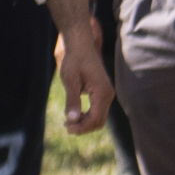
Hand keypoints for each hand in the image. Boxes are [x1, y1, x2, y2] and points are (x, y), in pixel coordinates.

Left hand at [54, 17, 112, 132]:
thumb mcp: (70, 81)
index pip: (95, 119)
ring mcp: (107, 94)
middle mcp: (108, 95)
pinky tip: (74, 113)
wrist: (81, 46)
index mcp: (102, 92)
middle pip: (99, 121)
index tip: (66, 127)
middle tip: (66, 126)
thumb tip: (72, 119)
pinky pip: (98, 111)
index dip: (82, 127)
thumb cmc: (74, 61)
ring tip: (68, 120)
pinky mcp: (103, 93)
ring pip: (99, 117)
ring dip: (85, 122)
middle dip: (84, 127)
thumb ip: (72, 100)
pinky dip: (87, 116)